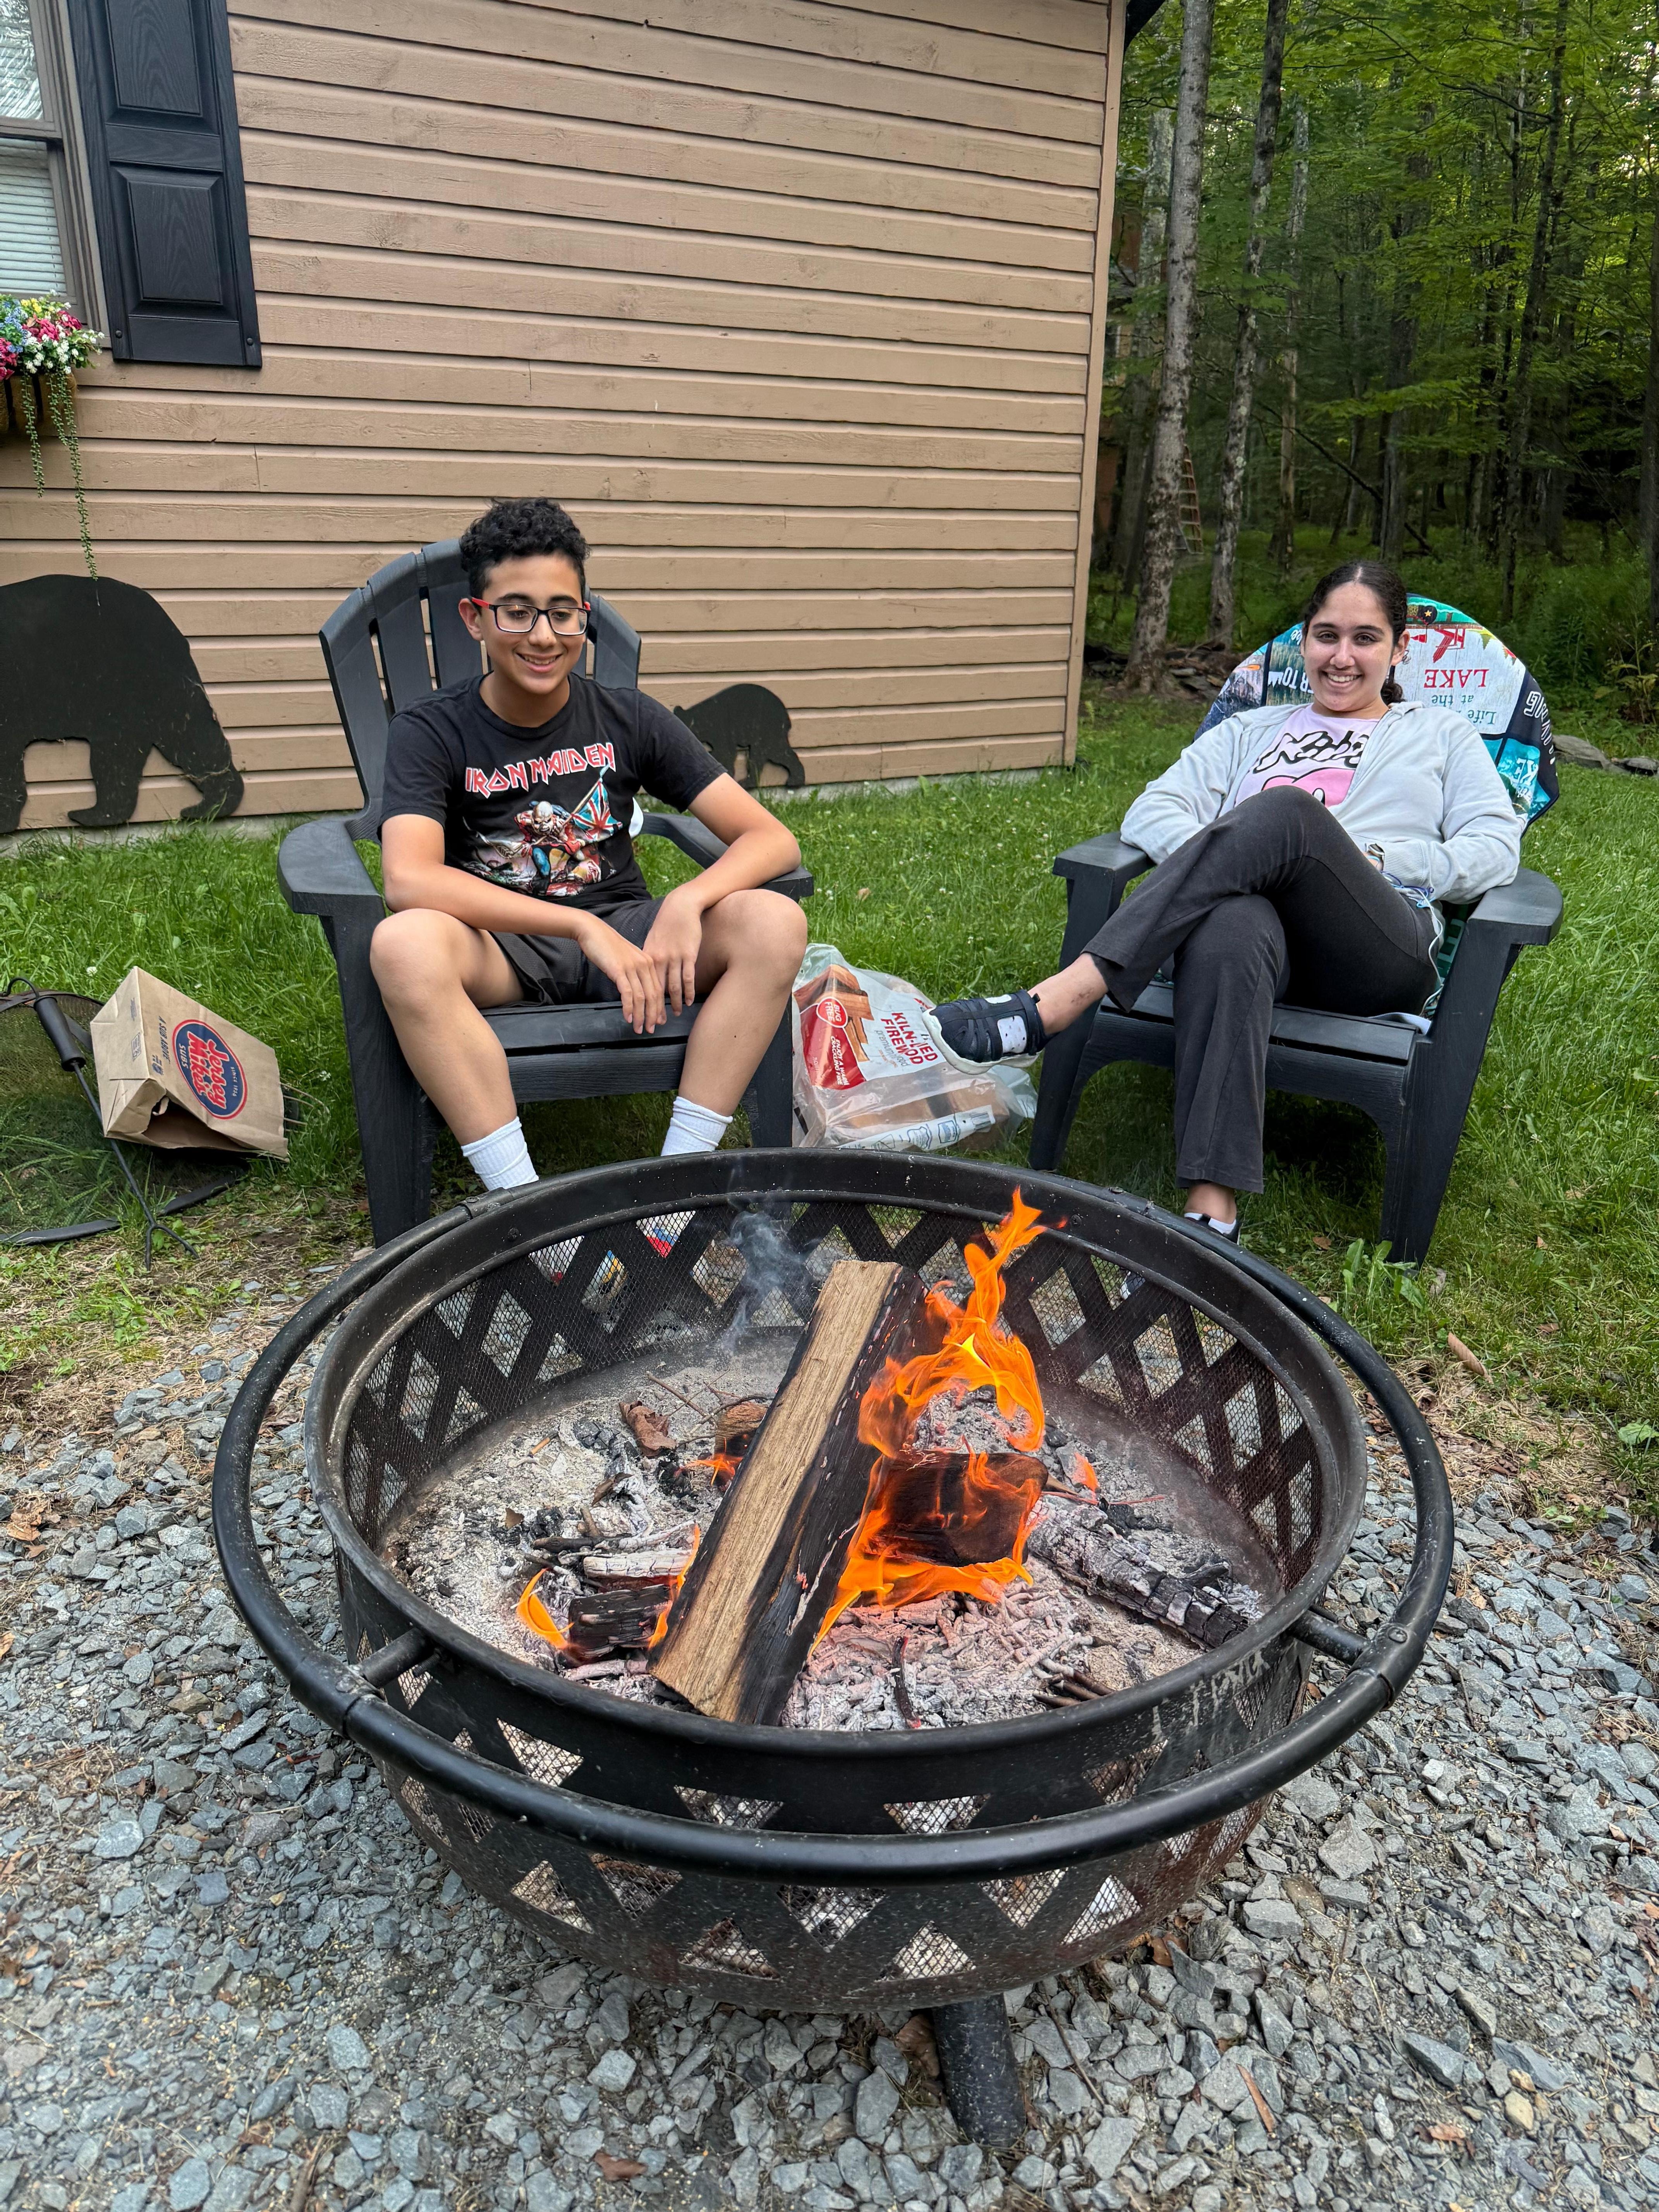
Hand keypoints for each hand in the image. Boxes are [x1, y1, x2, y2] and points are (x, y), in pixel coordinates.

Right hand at [577, 917, 666, 1033]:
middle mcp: (644, 964)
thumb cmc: (607, 946)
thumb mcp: (626, 959)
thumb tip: (636, 990)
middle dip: (653, 1015)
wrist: (592, 931)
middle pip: (653, 995)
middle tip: (650, 1029)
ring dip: (641, 1015)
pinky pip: (627, 993)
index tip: (659, 1021)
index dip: (659, 1008)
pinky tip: (628, 1017)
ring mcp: (632, 967)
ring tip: (639, 1028)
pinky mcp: (619, 970)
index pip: (658, 989)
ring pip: (642, 997)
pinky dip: (629, 1007)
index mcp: (648, 962)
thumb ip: (634, 972)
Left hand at [642, 887, 704, 1014]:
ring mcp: (674, 957)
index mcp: (647, 956)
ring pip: (673, 986)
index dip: (642, 1001)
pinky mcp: (688, 955)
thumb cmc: (666, 924)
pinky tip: (688, 1002)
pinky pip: (688, 978)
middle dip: (655, 1008)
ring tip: (674, 1015)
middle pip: (656, 989)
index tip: (642, 1014)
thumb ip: (648, 957)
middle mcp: (659, 959)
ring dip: (673, 1003)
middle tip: (656, 1023)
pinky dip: (688, 992)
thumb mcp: (652, 940)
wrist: (680, 907)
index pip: (643, 984)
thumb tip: (642, 972)